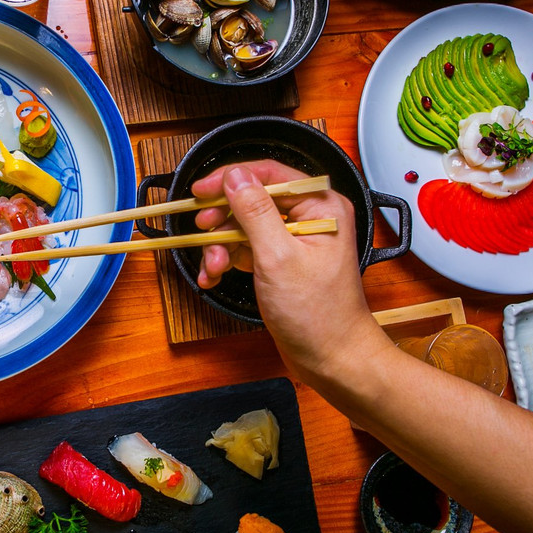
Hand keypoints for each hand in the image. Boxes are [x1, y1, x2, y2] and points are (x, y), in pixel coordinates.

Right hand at [191, 160, 383, 378]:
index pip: (269, 173)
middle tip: (202, 229)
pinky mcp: (281, 260)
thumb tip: (234, 177)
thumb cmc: (318, 314)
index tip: (200, 190)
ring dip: (220, 245)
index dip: (230, 178)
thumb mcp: (278, 258)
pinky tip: (214, 276)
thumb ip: (254, 212)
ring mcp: (293, 240)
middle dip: (223, 218)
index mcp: (320, 206)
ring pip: (243, 225)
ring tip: (212, 267)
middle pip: (252, 199)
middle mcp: (309, 216)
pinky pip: (245, 248)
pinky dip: (226, 260)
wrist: (332, 359)